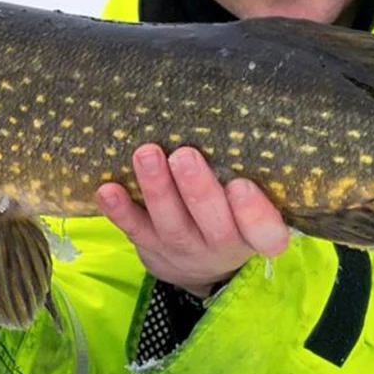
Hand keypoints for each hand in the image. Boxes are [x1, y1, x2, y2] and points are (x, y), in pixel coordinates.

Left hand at [95, 144, 289, 296]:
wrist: (199, 265)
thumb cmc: (230, 212)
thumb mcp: (248, 202)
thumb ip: (245, 169)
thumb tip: (233, 108)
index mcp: (254, 232)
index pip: (265, 232)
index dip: (254, 212)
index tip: (241, 185)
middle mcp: (222, 244)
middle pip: (214, 223)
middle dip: (198, 189)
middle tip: (184, 156)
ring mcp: (184, 247)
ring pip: (172, 222)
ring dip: (157, 189)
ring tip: (147, 155)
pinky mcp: (152, 247)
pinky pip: (135, 230)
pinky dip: (120, 210)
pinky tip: (108, 189)